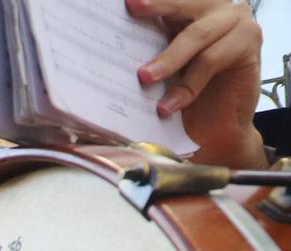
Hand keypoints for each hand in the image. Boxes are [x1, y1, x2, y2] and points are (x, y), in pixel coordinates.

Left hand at [131, 0, 268, 168]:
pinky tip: (168, 106)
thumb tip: (110, 40)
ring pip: (197, 34)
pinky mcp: (250, 44)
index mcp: (191, 9)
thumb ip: (148, 47)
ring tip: (144, 78)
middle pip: (184, 3)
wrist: (215, 128)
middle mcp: (216, 9)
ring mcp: (237, 22)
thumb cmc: (183, 96)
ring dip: (168, 59)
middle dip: (156, 5)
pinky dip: (187, 85)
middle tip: (133, 6)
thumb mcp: (162, 68)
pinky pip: (211, 60)